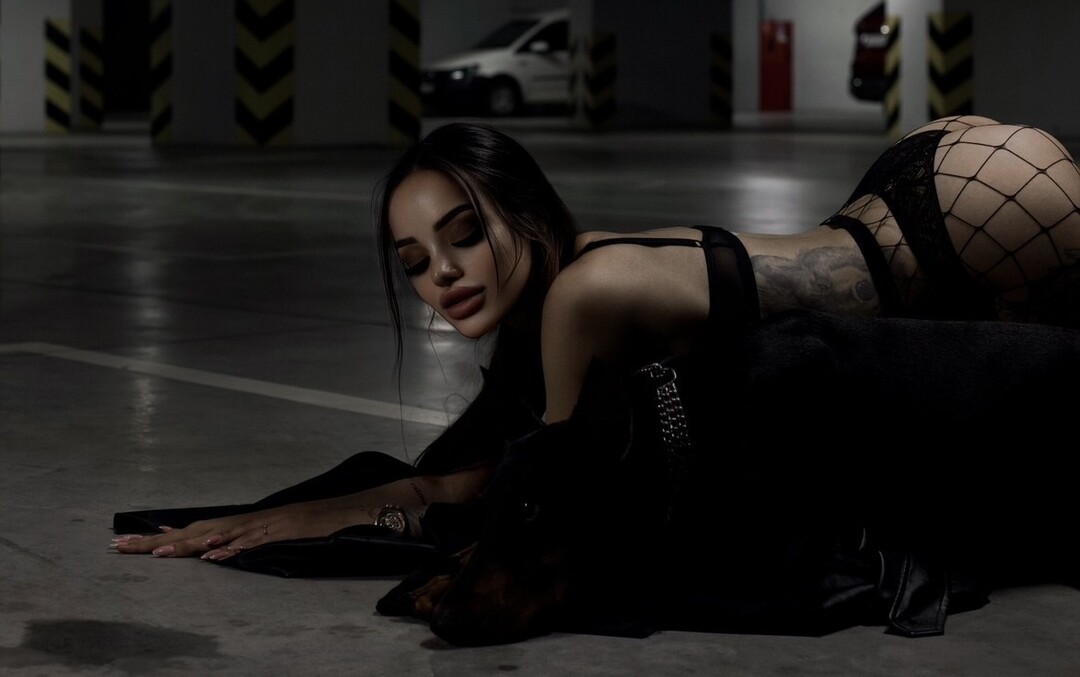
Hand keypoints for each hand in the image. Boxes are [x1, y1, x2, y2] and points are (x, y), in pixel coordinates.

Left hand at [111, 503, 371, 559]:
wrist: (341, 511)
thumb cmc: (306, 524)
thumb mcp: (266, 533)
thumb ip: (239, 540)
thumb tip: (209, 550)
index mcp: (238, 524)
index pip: (192, 530)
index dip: (160, 537)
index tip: (126, 543)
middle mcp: (243, 521)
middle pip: (193, 531)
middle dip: (155, 541)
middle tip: (120, 547)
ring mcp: (260, 526)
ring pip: (216, 535)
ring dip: (186, 544)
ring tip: (157, 551)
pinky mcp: (279, 532)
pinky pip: (251, 542)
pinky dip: (232, 548)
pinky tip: (213, 555)